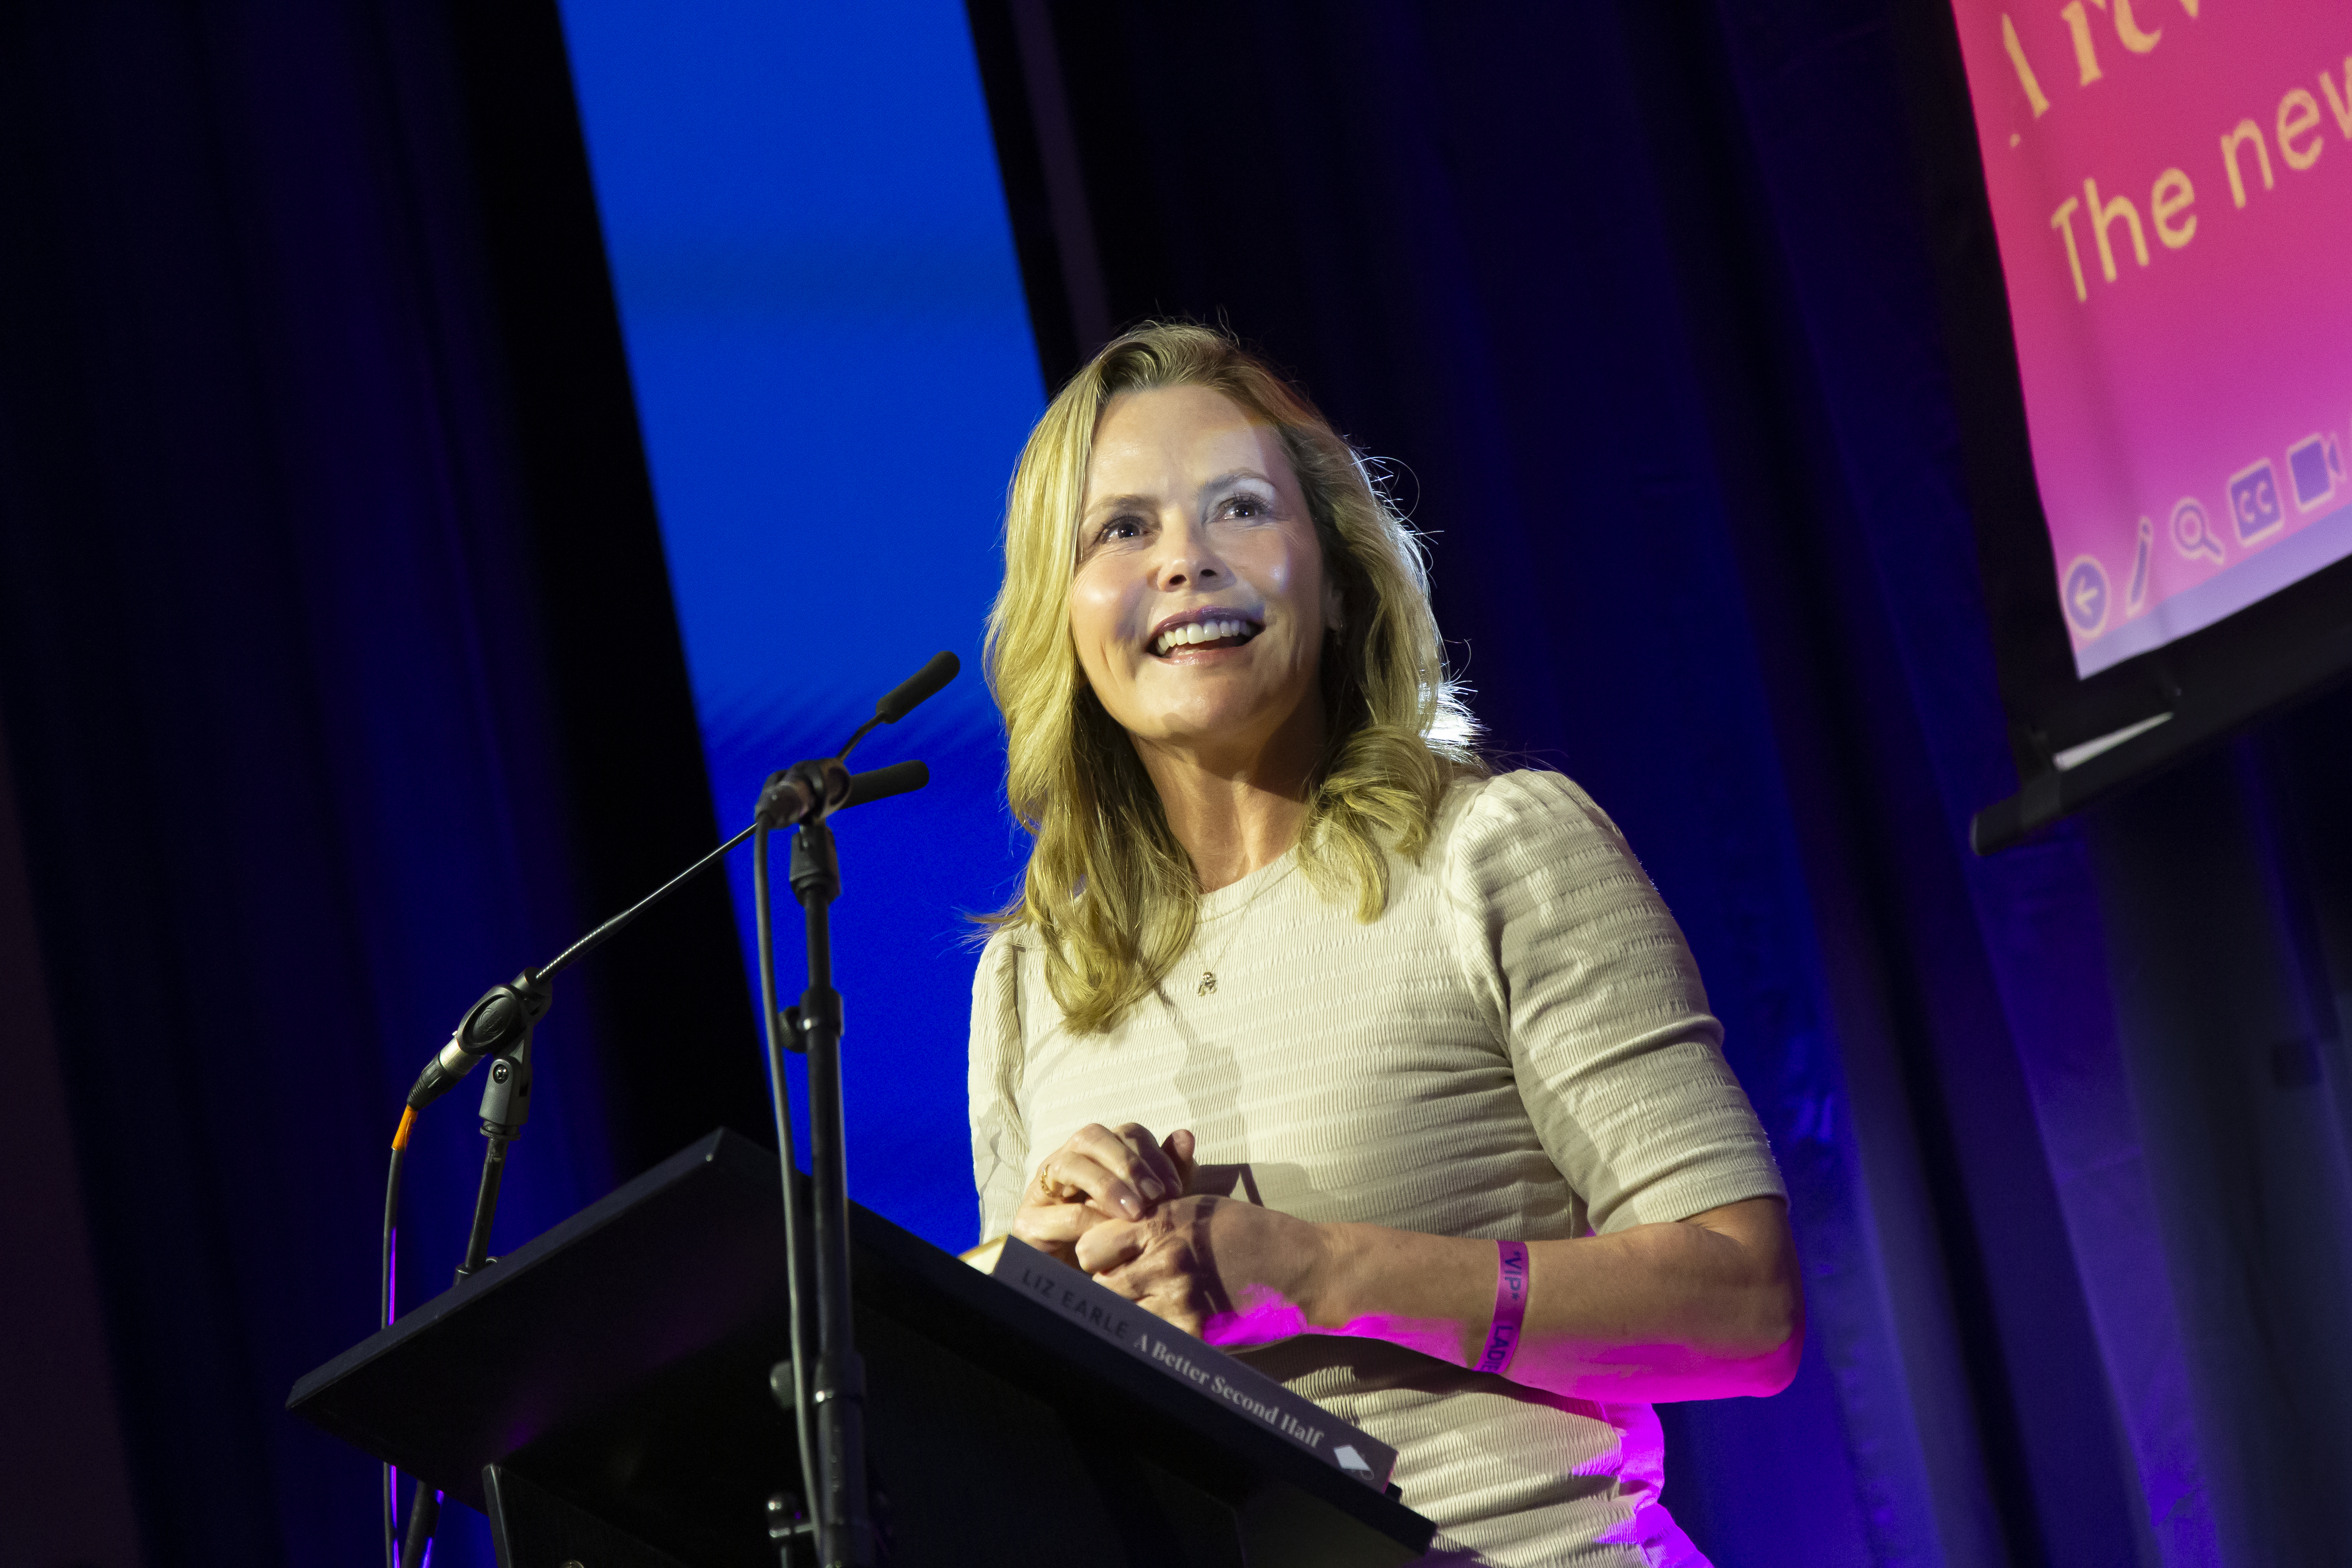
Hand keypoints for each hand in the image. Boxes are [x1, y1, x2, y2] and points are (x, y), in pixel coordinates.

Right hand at [1012, 1123, 1195, 1264]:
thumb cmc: (1121, 1246)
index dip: (1152, 1154)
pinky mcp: (1027, 1222)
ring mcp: (1042, 1189)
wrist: (1084, 1292)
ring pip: (1070, 1164)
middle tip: (1155, 1195)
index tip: (1174, 1188)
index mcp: (1097, 1156)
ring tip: (1136, 1213)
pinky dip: (1091, 1221)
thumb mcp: (1152, 1210)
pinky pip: (1061, 1212)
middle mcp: (1066, 1163)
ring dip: (1108, 1185)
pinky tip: (1113, 1236)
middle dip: (1128, 1163)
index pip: (1124, 1132)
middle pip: (1092, 1137)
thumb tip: (1186, 1136)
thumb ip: (1167, 1176)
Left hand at [1077, 1194, 1329, 1347]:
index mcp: (1164, 1223)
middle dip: (1110, 1285)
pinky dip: (1156, 1334)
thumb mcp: (1200, 1207)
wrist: (1305, 1268)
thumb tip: (1106, 1230)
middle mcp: (1166, 1259)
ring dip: (1131, 1312)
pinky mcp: (1197, 1334)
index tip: (1113, 1257)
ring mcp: (1181, 1300)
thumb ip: (1154, 1216)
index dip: (1099, 1253)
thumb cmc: (1252, 1233)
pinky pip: (1152, 1340)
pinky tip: (1176, 1321)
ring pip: (1122, 1316)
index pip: (1092, 1245)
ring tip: (1154, 1303)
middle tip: (1132, 1284)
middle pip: (1099, 1284)